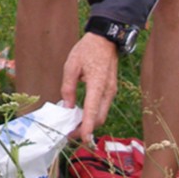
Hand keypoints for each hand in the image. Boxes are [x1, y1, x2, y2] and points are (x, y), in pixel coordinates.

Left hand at [59, 31, 118, 145]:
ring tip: (74, 126)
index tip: (83, 139)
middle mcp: (108, 91)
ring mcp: (111, 91)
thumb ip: (68, 88)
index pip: (93, 110)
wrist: (105, 39)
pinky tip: (81, 114)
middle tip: (70, 134)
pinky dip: (93, 114)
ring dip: (90, 122)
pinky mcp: (111, 90)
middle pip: (100, 117)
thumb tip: (67, 107)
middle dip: (87, 129)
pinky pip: (103, 107)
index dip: (88, 126)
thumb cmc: (87, 50)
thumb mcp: (71, 66)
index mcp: (97, 84)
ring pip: (102, 114)